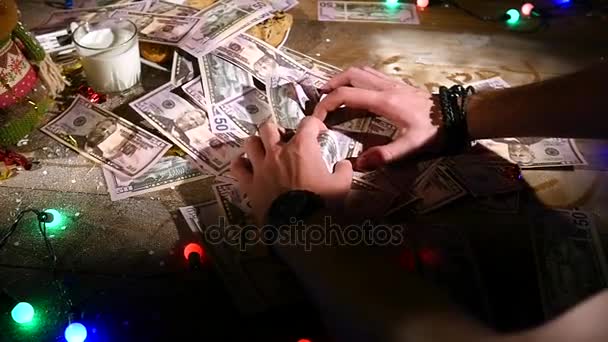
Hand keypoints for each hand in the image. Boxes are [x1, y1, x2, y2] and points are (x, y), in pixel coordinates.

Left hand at [230, 117, 352, 223]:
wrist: (300, 226)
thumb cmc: (322, 202)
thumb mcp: (341, 185)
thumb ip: (344, 170)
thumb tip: (343, 164)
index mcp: (302, 147)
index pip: (307, 123)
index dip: (315, 125)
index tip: (319, 133)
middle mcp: (278, 152)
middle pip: (269, 127)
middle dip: (278, 131)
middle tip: (285, 141)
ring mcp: (260, 167)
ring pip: (251, 143)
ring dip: (258, 144)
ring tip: (265, 151)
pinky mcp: (250, 183)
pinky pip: (238, 166)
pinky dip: (241, 163)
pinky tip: (247, 165)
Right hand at [313, 66, 442, 169]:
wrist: (457, 115)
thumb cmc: (435, 131)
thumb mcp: (412, 146)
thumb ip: (386, 154)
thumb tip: (359, 164)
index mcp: (384, 101)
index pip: (346, 94)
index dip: (327, 103)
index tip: (318, 115)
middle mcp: (385, 87)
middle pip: (350, 75)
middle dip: (331, 84)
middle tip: (320, 98)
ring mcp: (392, 83)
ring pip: (361, 71)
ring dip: (343, 78)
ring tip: (333, 92)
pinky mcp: (398, 84)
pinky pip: (371, 74)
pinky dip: (357, 78)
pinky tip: (357, 91)